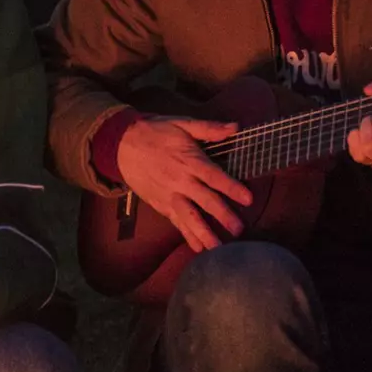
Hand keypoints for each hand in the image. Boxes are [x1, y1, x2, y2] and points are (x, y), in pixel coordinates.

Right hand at [115, 115, 253, 254]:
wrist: (122, 145)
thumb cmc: (156, 132)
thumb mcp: (182, 124)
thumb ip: (208, 129)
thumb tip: (235, 127)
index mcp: (189, 161)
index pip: (214, 177)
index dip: (232, 188)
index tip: (248, 200)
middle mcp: (180, 181)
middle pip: (205, 201)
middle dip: (223, 216)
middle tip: (239, 229)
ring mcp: (169, 195)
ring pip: (189, 217)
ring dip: (204, 233)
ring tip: (218, 248)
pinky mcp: (160, 205)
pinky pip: (176, 222)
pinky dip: (187, 235)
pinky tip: (198, 248)